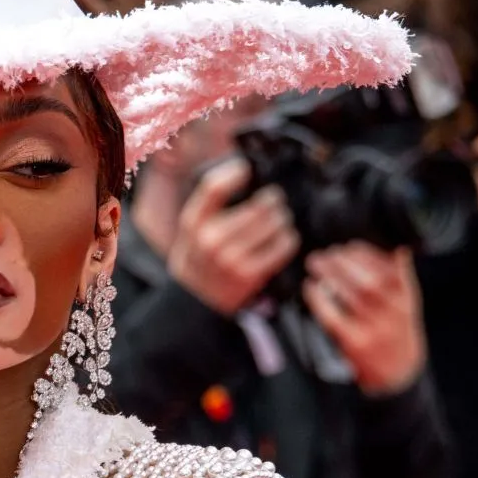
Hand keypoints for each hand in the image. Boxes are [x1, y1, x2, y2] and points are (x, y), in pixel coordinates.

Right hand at [168, 156, 299, 315]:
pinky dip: (288, 240)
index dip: (235, 172)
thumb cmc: (197, 262)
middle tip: (274, 203)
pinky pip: (283, 245)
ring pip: (274, 222)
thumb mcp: (189, 232)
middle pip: (257, 204)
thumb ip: (208, 207)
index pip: (213, 187)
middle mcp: (210, 240)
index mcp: (192, 223)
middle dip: (272, 201)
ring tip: (278, 222)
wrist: (194, 307)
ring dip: (282, 219)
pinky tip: (282, 241)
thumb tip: (241, 171)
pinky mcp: (250, 274)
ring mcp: (230, 258)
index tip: (247, 170)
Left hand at [302, 242, 425, 394]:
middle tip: (328, 252)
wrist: (398, 375)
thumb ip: (400, 275)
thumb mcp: (407, 303)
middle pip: (370, 280)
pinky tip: (310, 288)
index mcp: (406, 298)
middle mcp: (393, 313)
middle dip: (346, 261)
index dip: (368, 254)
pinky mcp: (354, 344)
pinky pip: (333, 317)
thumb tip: (394, 246)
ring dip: (332, 274)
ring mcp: (374, 329)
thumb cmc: (397, 333)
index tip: (351, 245)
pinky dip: (319, 300)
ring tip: (317, 263)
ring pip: (352, 295)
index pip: (390, 268)